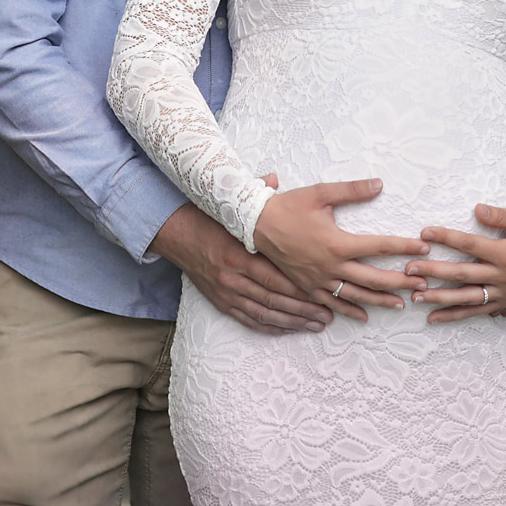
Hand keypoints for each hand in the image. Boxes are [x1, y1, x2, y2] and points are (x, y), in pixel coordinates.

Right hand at [149, 203, 331, 334]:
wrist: (178, 237)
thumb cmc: (209, 222)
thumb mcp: (231, 210)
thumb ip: (256, 195)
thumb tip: (274, 176)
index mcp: (241, 256)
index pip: (278, 278)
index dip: (303, 290)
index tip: (324, 294)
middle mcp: (235, 279)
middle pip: (276, 300)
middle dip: (304, 310)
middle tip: (328, 315)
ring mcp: (228, 294)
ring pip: (266, 314)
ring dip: (293, 321)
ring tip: (316, 324)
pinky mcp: (221, 303)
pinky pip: (250, 320)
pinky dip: (271, 326)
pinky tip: (288, 328)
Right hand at [250, 174, 427, 321]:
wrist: (257, 224)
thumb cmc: (289, 206)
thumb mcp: (321, 193)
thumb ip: (352, 190)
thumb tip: (380, 184)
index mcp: (338, 242)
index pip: (379, 246)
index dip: (404, 247)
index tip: (423, 248)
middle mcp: (331, 265)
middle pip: (374, 278)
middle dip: (400, 281)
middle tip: (422, 283)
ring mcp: (319, 280)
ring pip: (356, 295)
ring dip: (381, 299)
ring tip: (402, 303)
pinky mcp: (308, 286)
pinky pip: (332, 303)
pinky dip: (350, 310)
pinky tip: (364, 315)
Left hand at [406, 203, 505, 323]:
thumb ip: (501, 216)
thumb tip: (476, 209)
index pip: (470, 244)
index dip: (447, 238)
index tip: (425, 232)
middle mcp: (502, 276)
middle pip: (462, 275)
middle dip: (434, 272)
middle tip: (409, 269)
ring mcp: (501, 293)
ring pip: (466, 298)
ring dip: (439, 298)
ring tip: (414, 296)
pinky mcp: (502, 303)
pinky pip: (475, 312)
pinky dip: (454, 316)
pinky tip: (433, 318)